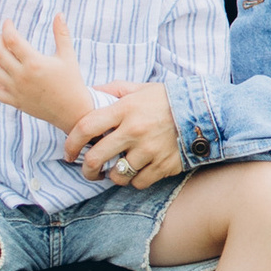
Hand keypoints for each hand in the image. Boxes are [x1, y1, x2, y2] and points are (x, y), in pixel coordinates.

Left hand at [0, 10, 91, 132]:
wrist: (72, 111)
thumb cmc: (71, 81)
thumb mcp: (68, 56)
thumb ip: (61, 33)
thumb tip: (59, 13)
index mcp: (34, 63)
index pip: (11, 39)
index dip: (6, 27)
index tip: (8, 22)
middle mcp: (22, 77)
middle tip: (5, 35)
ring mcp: (16, 91)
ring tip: (3, 52)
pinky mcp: (15, 102)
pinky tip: (2, 72)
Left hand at [59, 79, 184, 190]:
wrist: (202, 111)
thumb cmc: (165, 99)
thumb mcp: (139, 88)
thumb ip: (113, 90)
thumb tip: (90, 93)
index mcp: (125, 109)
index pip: (86, 127)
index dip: (71, 143)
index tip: (68, 153)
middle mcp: (134, 130)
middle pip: (96, 157)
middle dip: (86, 169)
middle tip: (88, 171)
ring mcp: (149, 150)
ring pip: (117, 174)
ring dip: (112, 176)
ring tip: (115, 171)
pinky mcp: (163, 165)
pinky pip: (138, 182)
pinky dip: (134, 180)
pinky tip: (136, 172)